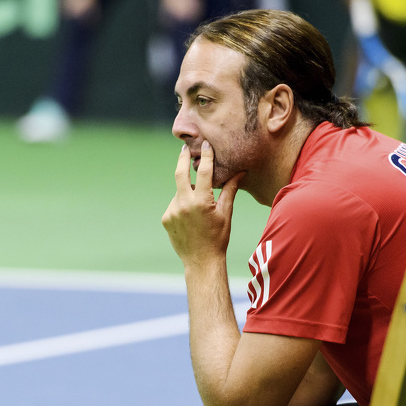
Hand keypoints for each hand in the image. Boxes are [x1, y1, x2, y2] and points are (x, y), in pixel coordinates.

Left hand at [161, 141, 242, 267]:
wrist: (201, 261)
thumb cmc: (218, 238)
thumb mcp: (226, 213)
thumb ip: (229, 190)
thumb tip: (240, 172)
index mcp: (202, 202)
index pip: (204, 172)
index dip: (205, 156)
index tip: (204, 144)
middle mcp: (184, 204)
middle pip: (180, 174)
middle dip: (182, 159)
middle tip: (184, 149)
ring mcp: (172, 211)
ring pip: (179, 192)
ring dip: (187, 192)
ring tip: (198, 206)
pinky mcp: (166, 218)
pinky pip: (174, 204)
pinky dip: (182, 204)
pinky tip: (191, 218)